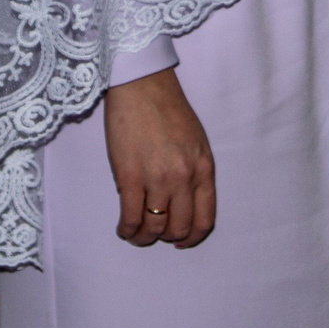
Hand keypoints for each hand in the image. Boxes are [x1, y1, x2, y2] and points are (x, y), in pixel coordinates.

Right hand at [103, 67, 215, 247]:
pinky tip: (124, 229)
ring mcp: (156, 179)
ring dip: (144, 237)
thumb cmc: (168, 109)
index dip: (192, 237)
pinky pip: (130, 217)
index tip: (182, 241)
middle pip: (178, 227)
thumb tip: (183, 203)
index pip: (205, 220)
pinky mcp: (129, 177)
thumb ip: (195, 172)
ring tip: (136, 234)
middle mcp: (183, 178)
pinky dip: (127, 230)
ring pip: (153, 227)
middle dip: (166, 237)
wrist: (142, 86)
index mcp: (204, 169)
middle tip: (156, 233)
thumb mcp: (197, 142)